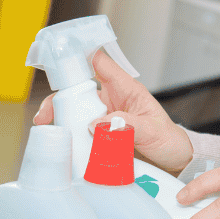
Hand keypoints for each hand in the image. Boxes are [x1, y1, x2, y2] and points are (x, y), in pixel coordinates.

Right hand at [32, 49, 193, 173]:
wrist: (174, 162)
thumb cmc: (168, 140)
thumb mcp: (152, 131)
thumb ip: (128, 126)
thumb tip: (96, 124)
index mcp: (126, 89)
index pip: (100, 64)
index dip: (80, 56)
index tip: (59, 59)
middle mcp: (111, 101)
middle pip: (78, 90)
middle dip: (58, 100)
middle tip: (45, 116)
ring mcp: (103, 118)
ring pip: (74, 112)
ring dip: (60, 121)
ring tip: (49, 132)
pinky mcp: (100, 137)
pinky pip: (79, 133)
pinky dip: (68, 139)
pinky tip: (62, 147)